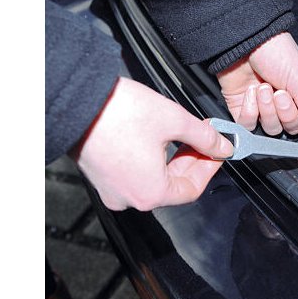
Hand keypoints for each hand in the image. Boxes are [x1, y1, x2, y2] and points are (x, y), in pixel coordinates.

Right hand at [71, 78, 233, 210]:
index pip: (191, 189)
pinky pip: (133, 173)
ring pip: (153, 179)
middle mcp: (129, 198)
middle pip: (172, 186)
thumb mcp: (174, 120)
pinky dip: (149, 159)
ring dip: (170, 158)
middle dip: (190, 160)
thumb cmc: (117, 112)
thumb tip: (222, 146)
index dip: (209, 167)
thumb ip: (204, 137)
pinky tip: (156, 137)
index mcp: (150, 193)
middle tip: (203, 137)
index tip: (218, 150)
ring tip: (181, 133)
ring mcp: (111, 189)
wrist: (75, 100)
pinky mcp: (100, 176)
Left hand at [217, 32, 297, 147]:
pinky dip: (250, 110)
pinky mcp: (242, 109)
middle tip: (281, 94)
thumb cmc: (277, 51)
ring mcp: (262, 108)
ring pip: (268, 129)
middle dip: (284, 113)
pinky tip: (251, 92)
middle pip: (288, 131)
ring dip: (266, 109)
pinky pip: (248, 125)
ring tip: (264, 87)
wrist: (245, 40)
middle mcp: (283, 106)